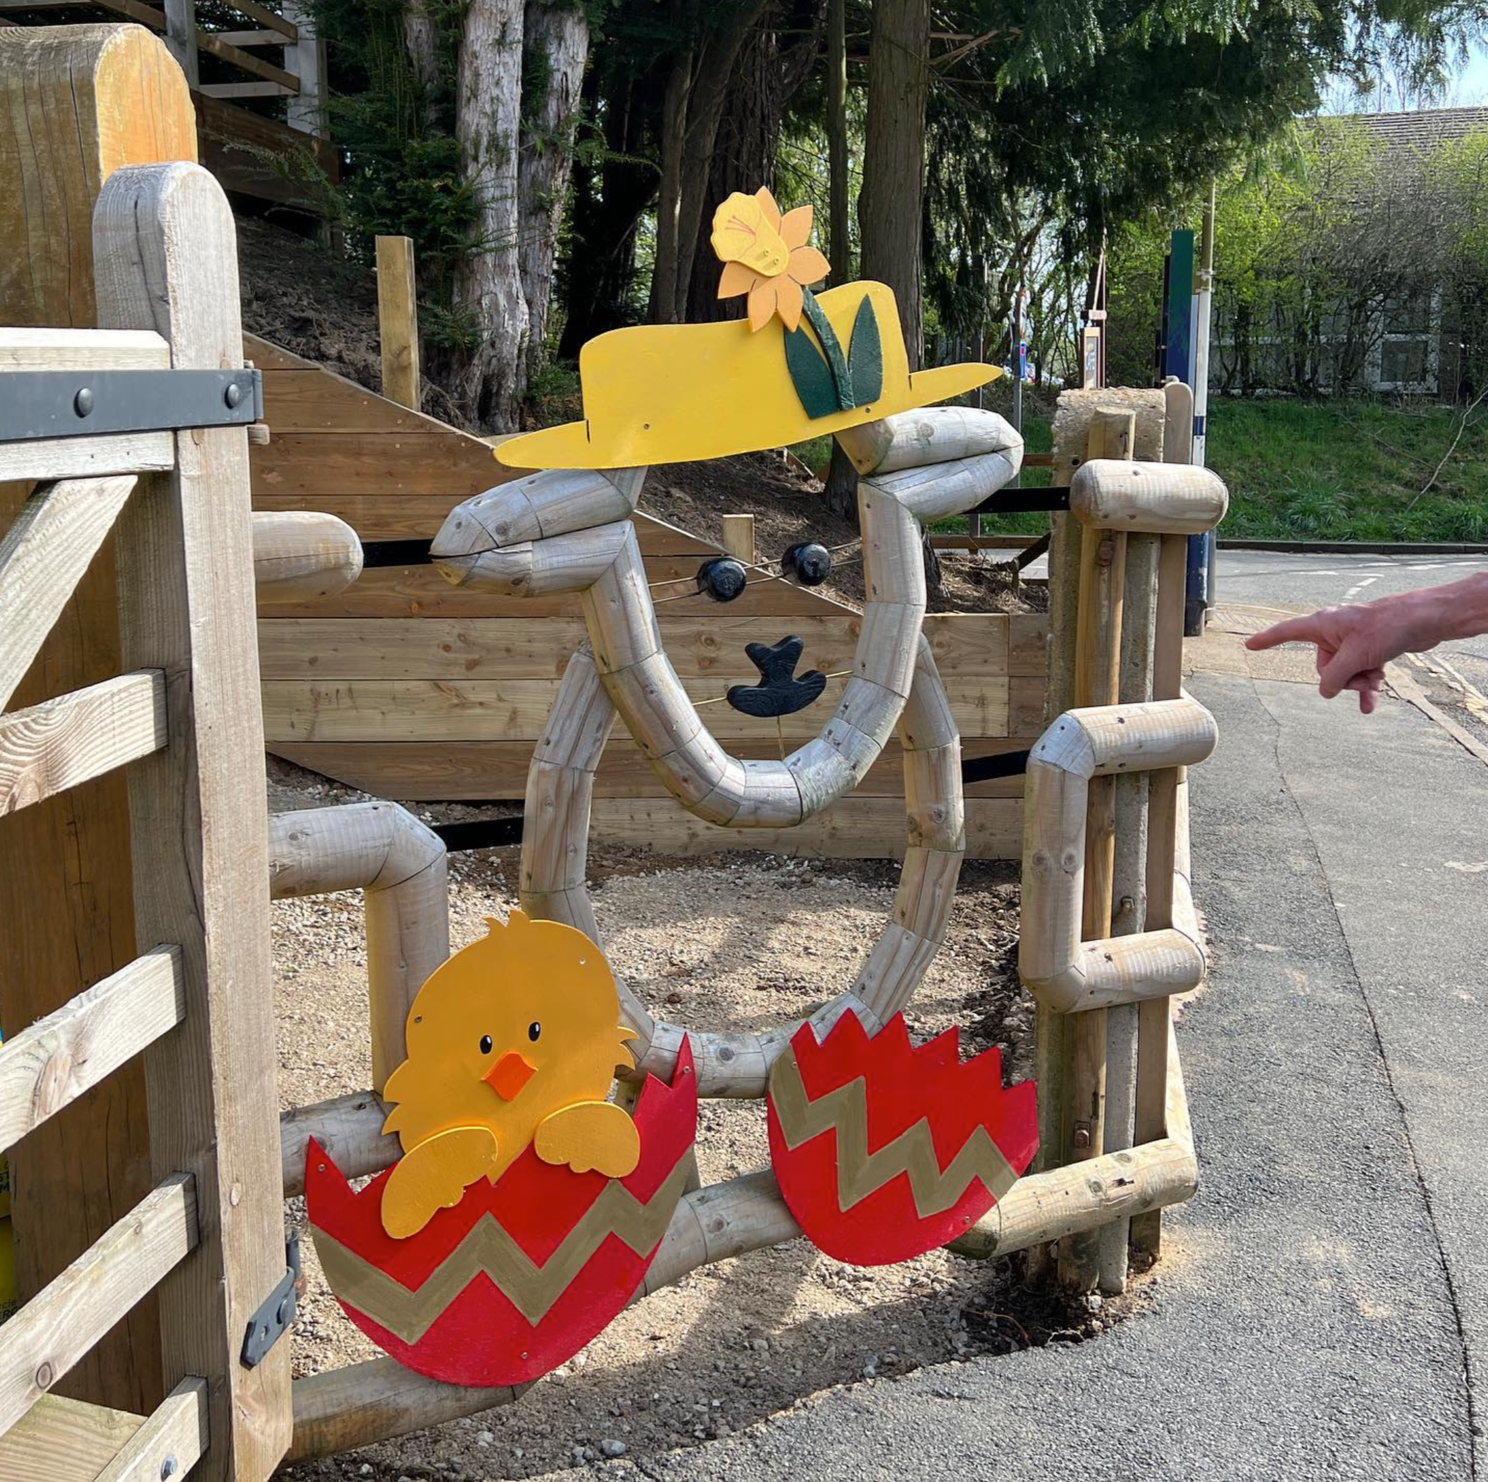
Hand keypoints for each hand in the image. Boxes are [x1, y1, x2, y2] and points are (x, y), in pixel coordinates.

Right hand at [1244, 598, 1437, 713]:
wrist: (1426, 620)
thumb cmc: (1390, 626)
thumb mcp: (1356, 657)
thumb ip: (1334, 677)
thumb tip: (1326, 691)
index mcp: (1322, 624)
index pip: (1286, 632)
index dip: (1267, 640)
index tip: (1249, 645)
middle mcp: (1335, 631)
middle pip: (1323, 666)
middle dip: (1342, 678)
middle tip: (1362, 675)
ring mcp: (1353, 641)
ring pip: (1344, 673)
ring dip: (1360, 682)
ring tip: (1376, 681)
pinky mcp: (1370, 648)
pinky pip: (1361, 672)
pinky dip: (1366, 686)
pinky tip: (1371, 704)